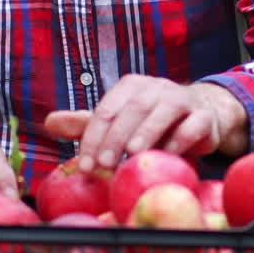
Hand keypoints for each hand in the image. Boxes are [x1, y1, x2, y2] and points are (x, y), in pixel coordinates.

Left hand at [44, 76, 248, 172]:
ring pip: (163, 111)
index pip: (106, 110)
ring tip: (132, 154)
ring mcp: (181, 99)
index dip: (93, 137)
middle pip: (132, 109)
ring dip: (147, 132)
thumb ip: (86, 125)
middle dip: (115, 137)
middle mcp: (155, 88)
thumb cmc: (151, 123)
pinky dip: (180, 139)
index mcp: (130, 87)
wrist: (201, 116)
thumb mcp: (118, 123)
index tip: (85, 165)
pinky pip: (192, 125)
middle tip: (104, 164)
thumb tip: (49, 121)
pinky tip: (168, 154)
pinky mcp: (204, 116)